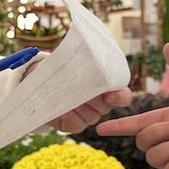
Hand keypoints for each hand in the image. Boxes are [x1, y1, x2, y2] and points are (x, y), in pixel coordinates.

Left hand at [9, 52, 132, 133]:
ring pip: (90, 116)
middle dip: (93, 98)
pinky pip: (75, 124)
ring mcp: (89, 116)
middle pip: (104, 107)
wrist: (45, 78)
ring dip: (77, 104)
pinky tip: (59, 106)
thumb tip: (87, 43)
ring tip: (65, 92)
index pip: (123, 97)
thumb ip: (87, 57)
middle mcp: (102, 105)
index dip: (120, 96)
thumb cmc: (67, 65)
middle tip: (80, 87)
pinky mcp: (74, 125)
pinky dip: (67, 115)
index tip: (111, 94)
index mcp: (108, 89)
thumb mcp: (77, 58)